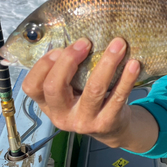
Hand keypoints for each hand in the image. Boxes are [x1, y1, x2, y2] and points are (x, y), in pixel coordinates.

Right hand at [22, 38, 158, 150]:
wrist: (112, 129)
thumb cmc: (88, 100)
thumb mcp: (71, 91)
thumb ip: (68, 71)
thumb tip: (77, 36)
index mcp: (48, 105)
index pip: (32, 86)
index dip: (43, 65)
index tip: (60, 48)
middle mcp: (62, 115)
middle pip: (55, 87)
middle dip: (69, 60)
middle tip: (86, 42)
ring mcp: (84, 121)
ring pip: (93, 89)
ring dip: (107, 63)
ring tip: (119, 45)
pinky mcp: (107, 122)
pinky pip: (118, 97)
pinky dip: (127, 78)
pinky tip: (133, 64)